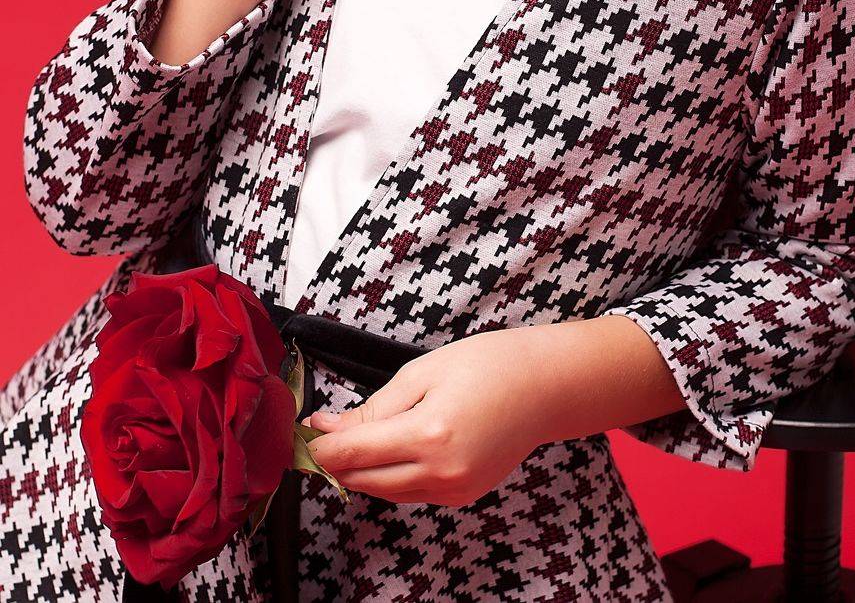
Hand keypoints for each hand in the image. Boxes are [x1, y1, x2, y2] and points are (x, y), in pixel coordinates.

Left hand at [300, 327, 554, 506]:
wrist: (545, 386)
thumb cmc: (490, 365)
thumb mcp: (424, 371)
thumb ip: (374, 407)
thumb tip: (327, 426)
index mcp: (428, 434)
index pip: (353, 453)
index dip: (321, 446)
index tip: (303, 433)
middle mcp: (440, 471)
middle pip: (363, 480)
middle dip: (335, 461)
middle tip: (317, 437)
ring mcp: (454, 489)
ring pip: (385, 492)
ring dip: (360, 472)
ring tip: (348, 443)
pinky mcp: (463, 495)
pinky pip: (412, 494)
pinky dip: (391, 478)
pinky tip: (389, 453)